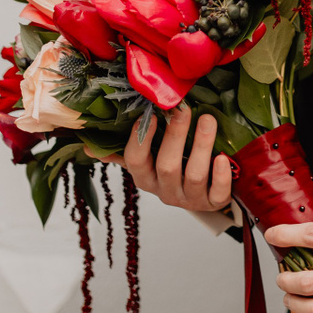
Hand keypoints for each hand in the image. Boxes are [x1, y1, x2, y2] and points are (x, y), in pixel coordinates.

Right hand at [106, 104, 232, 213]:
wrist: (206, 193)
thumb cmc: (176, 167)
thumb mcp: (149, 161)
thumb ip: (124, 152)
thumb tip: (89, 146)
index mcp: (146, 178)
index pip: (136, 161)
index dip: (140, 139)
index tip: (149, 114)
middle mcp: (165, 191)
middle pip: (167, 166)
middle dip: (175, 135)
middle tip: (184, 108)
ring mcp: (190, 199)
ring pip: (194, 176)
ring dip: (201, 146)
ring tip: (209, 120)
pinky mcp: (213, 203)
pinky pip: (217, 194)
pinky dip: (221, 176)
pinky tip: (224, 157)